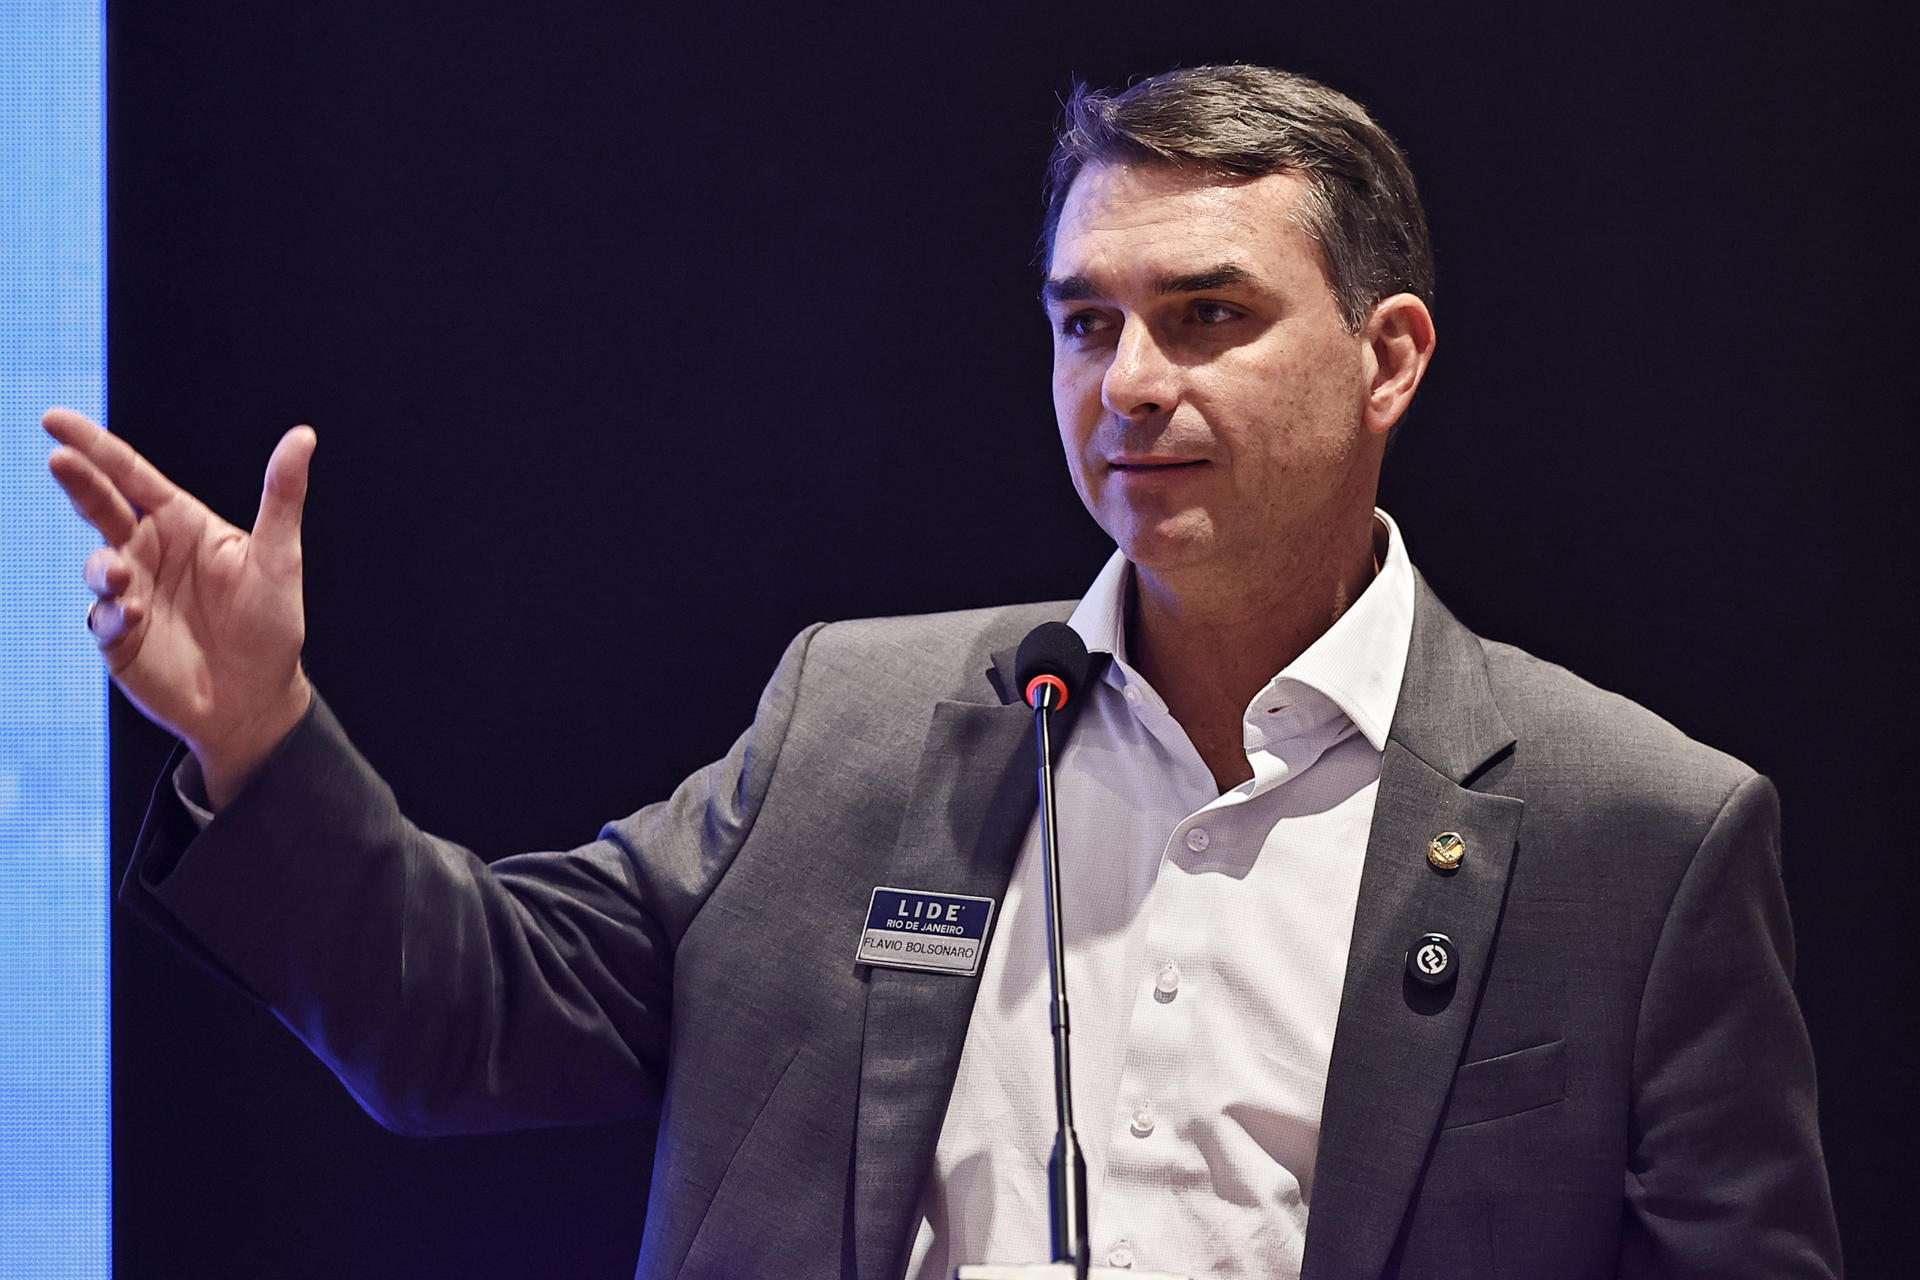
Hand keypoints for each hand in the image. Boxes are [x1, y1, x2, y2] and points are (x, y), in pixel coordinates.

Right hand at [45, 407, 316, 808]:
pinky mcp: (118, 635)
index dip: (95, 447)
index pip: (132, 476)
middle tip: (58, 459)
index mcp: (182, 523)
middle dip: (77, 480)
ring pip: (96, 564)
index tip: (55, 420)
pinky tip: (137, 618)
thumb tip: (303, 435)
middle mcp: (148, 551)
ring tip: (118, 575)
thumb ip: (283, 496)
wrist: (257, 699)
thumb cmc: (271, 625)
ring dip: (102, 566)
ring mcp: (129, 592)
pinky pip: (104, 618)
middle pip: (101, 506)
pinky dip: (115, 615)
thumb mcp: (281, 557)